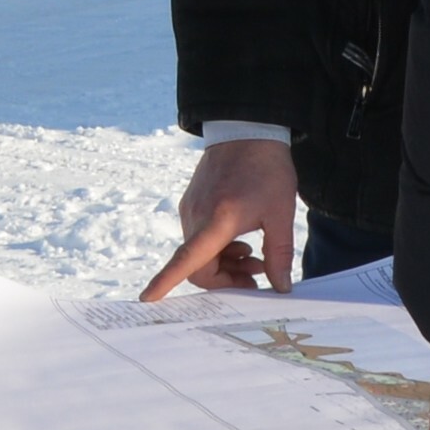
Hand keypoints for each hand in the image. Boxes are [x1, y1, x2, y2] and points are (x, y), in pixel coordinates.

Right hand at [140, 135, 304, 300]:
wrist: (247, 131)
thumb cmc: (267, 169)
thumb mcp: (281, 213)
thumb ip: (279, 254)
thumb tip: (281, 287)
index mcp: (217, 220)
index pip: (186, 259)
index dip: (165, 281)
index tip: (148, 299)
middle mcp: (196, 216)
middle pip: (198, 267)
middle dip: (226, 280)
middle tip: (257, 277)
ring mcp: (190, 209)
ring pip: (198, 254)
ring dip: (224, 264)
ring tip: (255, 257)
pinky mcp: (191, 203)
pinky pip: (197, 239)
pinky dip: (216, 248)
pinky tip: (241, 240)